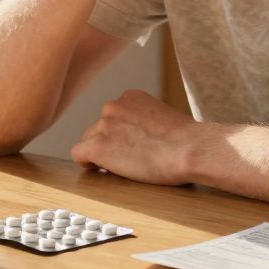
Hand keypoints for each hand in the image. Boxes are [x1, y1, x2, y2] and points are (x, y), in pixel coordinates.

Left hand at [71, 89, 200, 185]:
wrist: (189, 148)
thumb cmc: (188, 140)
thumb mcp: (167, 119)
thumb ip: (149, 122)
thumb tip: (148, 139)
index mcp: (131, 97)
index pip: (114, 116)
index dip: (120, 134)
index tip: (132, 146)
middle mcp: (113, 106)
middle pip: (98, 128)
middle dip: (109, 143)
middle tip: (127, 160)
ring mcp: (103, 125)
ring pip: (89, 142)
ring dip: (101, 154)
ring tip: (121, 168)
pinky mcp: (97, 146)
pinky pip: (79, 154)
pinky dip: (87, 163)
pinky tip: (100, 171)